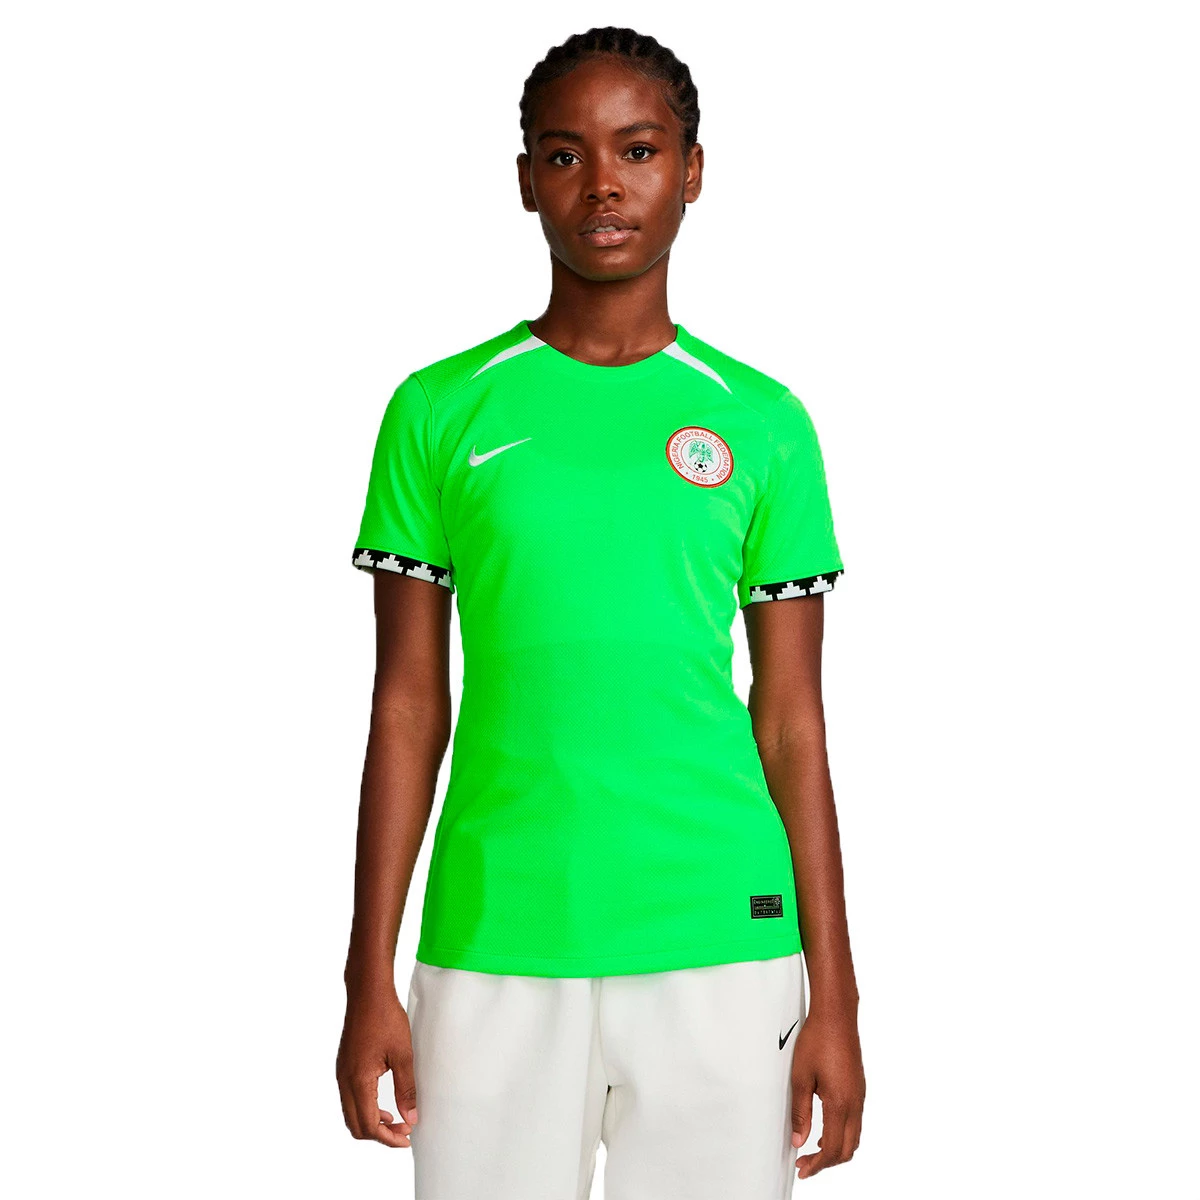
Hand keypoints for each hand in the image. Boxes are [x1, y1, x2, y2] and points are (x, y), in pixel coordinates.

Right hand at [336, 984, 419, 1147]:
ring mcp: (341, 1074)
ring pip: (351, 1113)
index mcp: (358, 1080)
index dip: (388, 1138)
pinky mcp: (344, 1066)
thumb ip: (406, 1089)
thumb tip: (411, 1118)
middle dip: (379, 1135)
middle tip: (403, 1131)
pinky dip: (366, 1108)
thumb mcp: (403, 1054)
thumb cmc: (386, 1018)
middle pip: (355, 1125)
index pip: (368, 1125)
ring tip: (397, 1119)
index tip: (407, 1138)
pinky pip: (350, 1098)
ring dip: (372, 1122)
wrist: (367, 992)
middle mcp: (344, 1081)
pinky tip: (384, 1103)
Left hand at [790, 1010, 865, 1177]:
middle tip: (806, 1164)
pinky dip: (842, 1133)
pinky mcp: (858, 1087)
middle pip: (848, 1149)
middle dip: (827, 1162)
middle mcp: (855, 1103)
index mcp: (840, 1103)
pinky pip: (855, 1121)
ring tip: (813, 1150)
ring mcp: (860, 1095)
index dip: (817, 1165)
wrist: (836, 1015)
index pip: (833, 1149)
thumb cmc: (818, 1040)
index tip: (802, 1169)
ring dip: (836, 1148)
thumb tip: (799, 1140)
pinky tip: (825, 1129)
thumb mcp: (800, 1077)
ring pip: (854, 1136)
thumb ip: (800, 1112)